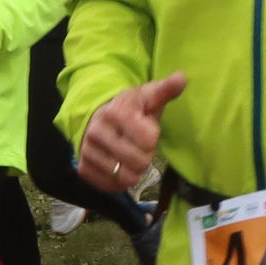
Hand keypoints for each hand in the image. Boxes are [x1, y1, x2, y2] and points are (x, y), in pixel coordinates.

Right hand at [77, 72, 184, 194]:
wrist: (96, 118)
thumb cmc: (129, 109)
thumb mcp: (147, 96)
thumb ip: (165, 89)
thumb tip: (182, 78)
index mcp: (115, 112)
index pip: (148, 140)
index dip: (152, 136)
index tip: (146, 129)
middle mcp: (96, 131)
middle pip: (140, 162)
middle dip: (145, 156)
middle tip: (139, 147)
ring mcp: (87, 151)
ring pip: (126, 178)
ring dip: (133, 170)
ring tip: (129, 156)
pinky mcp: (83, 169)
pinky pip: (111, 186)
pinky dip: (119, 180)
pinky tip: (118, 166)